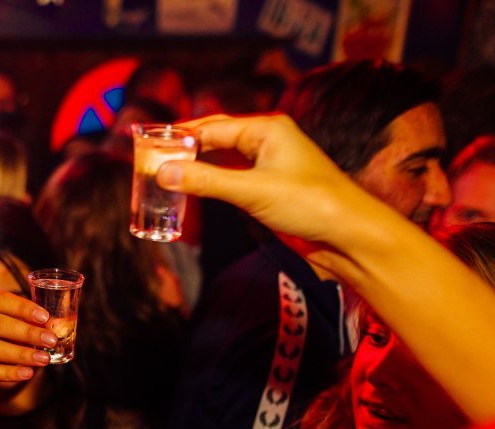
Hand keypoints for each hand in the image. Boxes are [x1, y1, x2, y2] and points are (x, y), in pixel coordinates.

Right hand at [0, 290, 54, 403]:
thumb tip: (52, 328)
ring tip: (43, 359)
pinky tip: (26, 373)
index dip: (22, 307)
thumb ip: (23, 326)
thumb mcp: (5, 332)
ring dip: (20, 354)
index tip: (45, 317)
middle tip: (50, 340)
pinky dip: (8, 372)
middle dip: (26, 332)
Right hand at [157, 114, 404, 276]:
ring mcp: (268, 167)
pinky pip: (231, 181)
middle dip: (184, 150)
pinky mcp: (269, 191)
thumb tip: (162, 172)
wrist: (348, 236)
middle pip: (214, 140)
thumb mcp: (252, 190)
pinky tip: (191, 192)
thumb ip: (206, 181)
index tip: (146, 145)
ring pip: (221, 162)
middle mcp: (266, 142)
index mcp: (266, 128)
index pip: (211, 127)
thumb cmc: (310, 203)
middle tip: (148, 161)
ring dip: (195, 169)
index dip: (178, 136)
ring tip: (162, 176)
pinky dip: (210, 185)